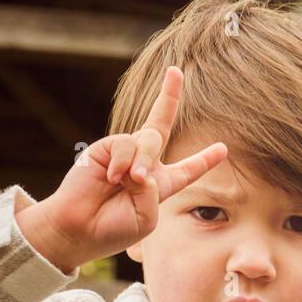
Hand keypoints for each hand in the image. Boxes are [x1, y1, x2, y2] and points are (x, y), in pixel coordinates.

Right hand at [18, 66, 227, 272]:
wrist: (78, 229)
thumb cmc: (113, 229)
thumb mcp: (147, 217)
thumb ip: (155, 191)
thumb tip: (142, 162)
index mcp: (160, 185)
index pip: (186, 170)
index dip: (204, 160)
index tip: (223, 149)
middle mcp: (144, 165)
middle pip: (162, 125)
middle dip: (169, 97)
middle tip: (175, 71)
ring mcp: (125, 154)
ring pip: (149, 140)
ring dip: (143, 161)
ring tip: (129, 181)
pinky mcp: (106, 147)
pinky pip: (126, 143)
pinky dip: (123, 162)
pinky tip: (111, 178)